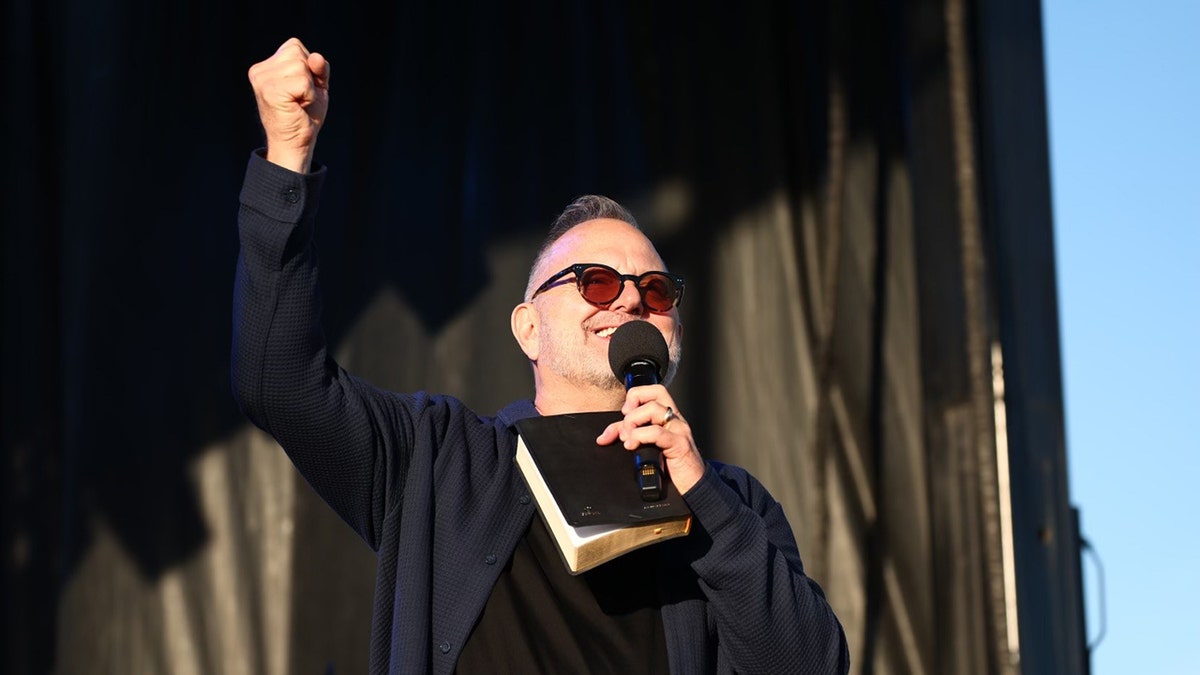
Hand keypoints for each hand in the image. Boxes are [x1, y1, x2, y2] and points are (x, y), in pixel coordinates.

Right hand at [247, 37, 329, 172]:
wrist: (296, 144)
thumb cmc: (305, 115)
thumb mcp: (316, 85)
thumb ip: (318, 67)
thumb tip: (315, 57)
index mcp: (266, 66)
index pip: (294, 46)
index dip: (308, 67)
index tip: (301, 88)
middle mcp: (260, 71)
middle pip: (298, 53)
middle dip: (309, 77)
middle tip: (301, 98)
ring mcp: (262, 80)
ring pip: (301, 66)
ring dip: (309, 88)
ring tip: (299, 103)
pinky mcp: (270, 90)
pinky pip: (303, 82)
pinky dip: (309, 95)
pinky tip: (298, 107)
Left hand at [596, 385, 706, 493]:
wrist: (693, 486)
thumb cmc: (672, 465)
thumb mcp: (648, 446)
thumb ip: (628, 436)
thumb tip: (604, 437)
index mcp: (669, 416)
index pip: (653, 391)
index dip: (635, 396)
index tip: (624, 413)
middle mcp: (676, 418)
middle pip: (656, 392)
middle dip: (633, 405)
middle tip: (626, 427)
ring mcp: (679, 430)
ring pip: (654, 409)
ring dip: (633, 422)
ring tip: (628, 440)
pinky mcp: (680, 445)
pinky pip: (657, 432)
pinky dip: (640, 436)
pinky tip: (632, 446)